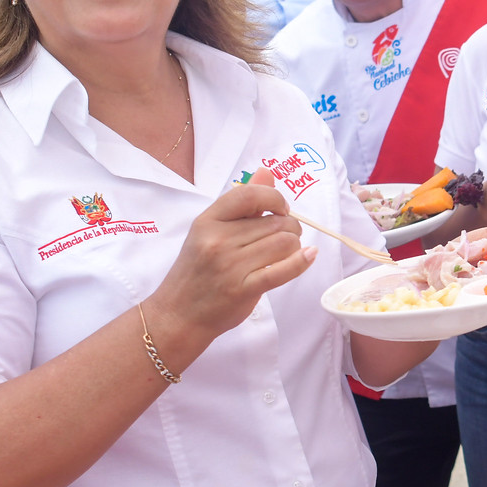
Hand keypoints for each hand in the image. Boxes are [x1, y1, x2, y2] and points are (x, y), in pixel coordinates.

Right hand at [148, 173, 314, 349]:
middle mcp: (218, 240)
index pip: (249, 194)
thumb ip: (240, 204)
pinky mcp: (245, 289)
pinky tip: (308, 256)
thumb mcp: (209, 232)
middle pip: (274, 221)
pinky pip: (284, 269)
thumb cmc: (196, 272)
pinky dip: (301, 261)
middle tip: (285, 236)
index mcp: (207, 221)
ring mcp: (231, 265)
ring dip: (294, 245)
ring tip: (287, 251)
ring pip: (284, 242)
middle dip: (290, 226)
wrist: (178, 314)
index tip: (280, 209)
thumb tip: (265, 172)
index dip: (273, 198)